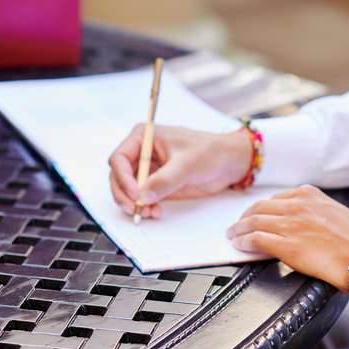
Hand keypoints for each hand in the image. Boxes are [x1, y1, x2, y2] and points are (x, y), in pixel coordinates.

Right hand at [109, 124, 252, 219]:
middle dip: (125, 195)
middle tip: (137, 209)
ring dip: (134, 204)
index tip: (135, 194)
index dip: (123, 178)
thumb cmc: (211, 151)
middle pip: (118, 177)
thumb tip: (144, 195)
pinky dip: (144, 207)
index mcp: (144, 136)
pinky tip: (155, 211)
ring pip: (127, 190)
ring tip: (149, 212)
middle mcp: (142, 152)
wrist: (230, 162)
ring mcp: (148, 169)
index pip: (119, 158)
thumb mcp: (187, 164)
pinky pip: (141, 198)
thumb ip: (165, 180)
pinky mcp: (156, 184)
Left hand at [226, 184, 348, 292]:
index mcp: (310, 195)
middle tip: (237, 225)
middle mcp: (298, 206)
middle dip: (245, 217)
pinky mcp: (289, 246)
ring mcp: (292, 225)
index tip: (254, 213)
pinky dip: (245, 241)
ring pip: (255, 222)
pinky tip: (240, 245)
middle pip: (260, 208)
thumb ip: (315, 211)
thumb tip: (300, 220)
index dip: (261, 207)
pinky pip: (258, 239)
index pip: (276, 199)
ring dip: (240, 229)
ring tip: (233, 235)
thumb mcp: (336, 213)